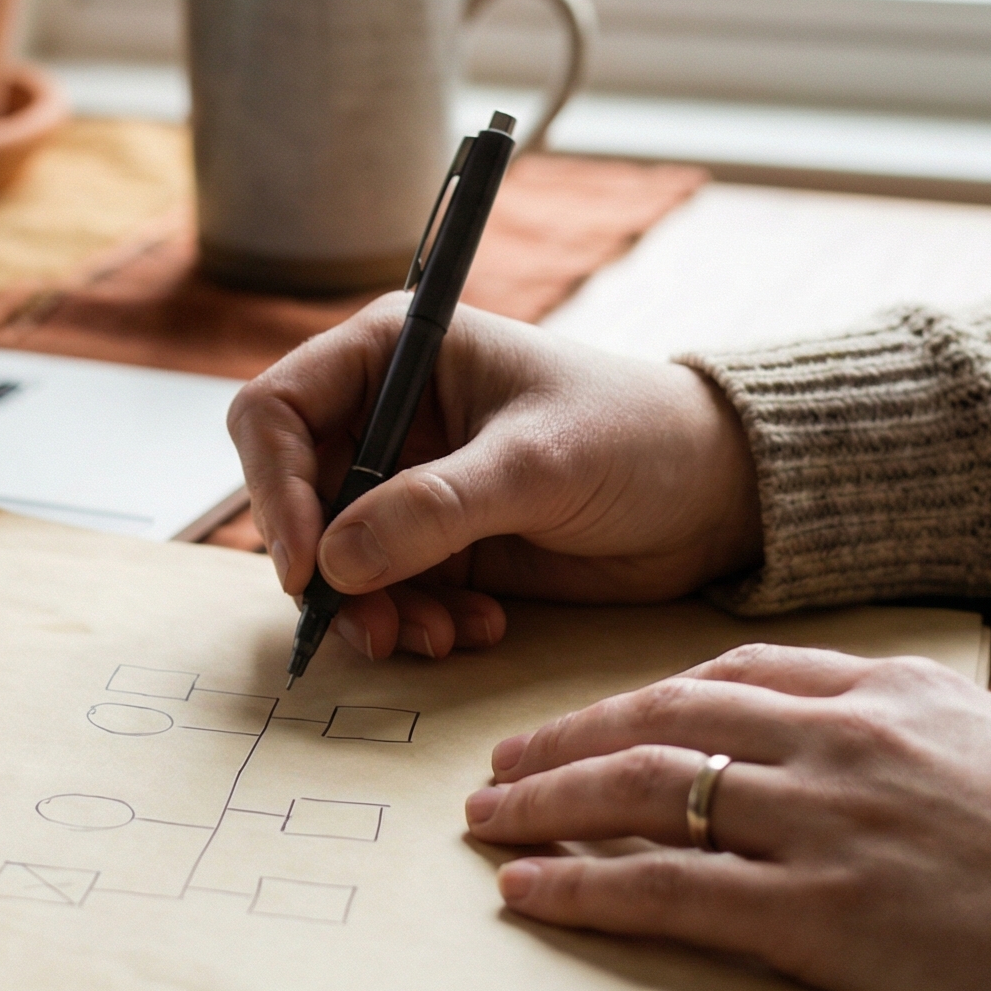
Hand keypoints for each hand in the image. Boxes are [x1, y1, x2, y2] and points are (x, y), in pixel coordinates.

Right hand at [227, 301, 763, 661]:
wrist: (716, 496)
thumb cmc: (637, 438)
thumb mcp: (536, 465)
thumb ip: (433, 509)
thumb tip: (334, 561)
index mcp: (393, 353)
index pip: (276, 410)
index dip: (275, 487)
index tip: (307, 564)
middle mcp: (384, 416)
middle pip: (294, 497)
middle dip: (326, 569)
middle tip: (372, 625)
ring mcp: (406, 485)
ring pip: (334, 560)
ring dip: (372, 609)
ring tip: (437, 636)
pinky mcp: (435, 546)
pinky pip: (383, 595)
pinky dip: (413, 623)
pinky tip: (476, 628)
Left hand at [463, 645, 990, 990]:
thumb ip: (903, 723)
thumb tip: (835, 729)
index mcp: (884, 690)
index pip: (732, 669)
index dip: (644, 694)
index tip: (595, 714)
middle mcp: (836, 741)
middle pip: (663, 717)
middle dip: (569, 736)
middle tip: (503, 757)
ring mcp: (817, 822)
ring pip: (643, 791)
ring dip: (548, 802)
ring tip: (487, 816)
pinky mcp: (809, 912)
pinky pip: (665, 888)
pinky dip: (583, 887)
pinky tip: (528, 890)